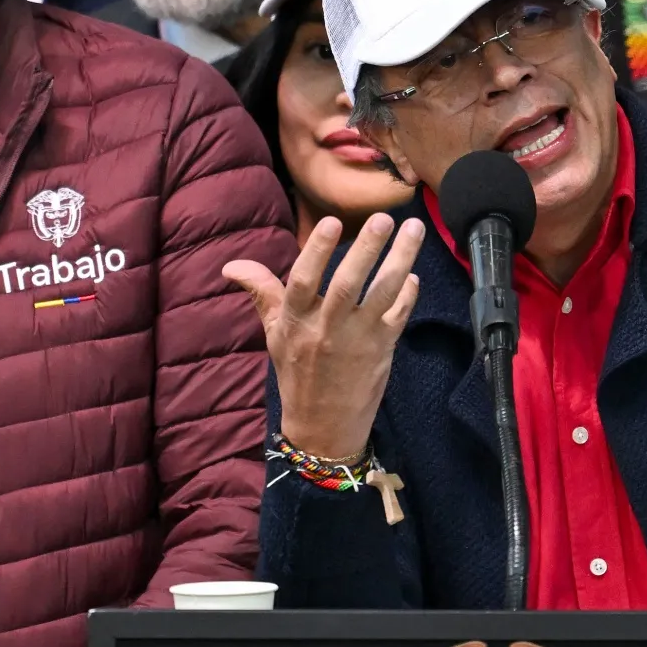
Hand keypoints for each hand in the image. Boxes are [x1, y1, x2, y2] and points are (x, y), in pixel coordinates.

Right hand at [225, 212, 423, 459]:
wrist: (324, 428)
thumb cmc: (298, 374)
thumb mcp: (274, 335)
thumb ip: (261, 293)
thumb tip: (231, 266)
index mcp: (296, 322)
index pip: (302, 281)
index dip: (316, 251)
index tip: (331, 222)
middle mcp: (327, 329)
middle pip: (347, 284)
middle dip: (366, 249)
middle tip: (383, 218)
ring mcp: (359, 339)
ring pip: (382, 294)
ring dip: (400, 260)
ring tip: (414, 230)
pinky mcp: (383, 350)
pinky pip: (400, 315)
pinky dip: (409, 293)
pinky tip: (415, 273)